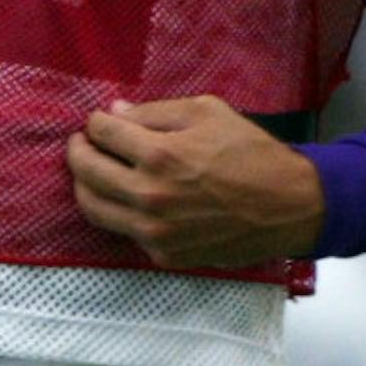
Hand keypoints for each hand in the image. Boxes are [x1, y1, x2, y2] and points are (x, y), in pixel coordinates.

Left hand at [65, 93, 323, 266]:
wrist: (287, 206)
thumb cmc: (251, 152)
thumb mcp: (208, 111)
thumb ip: (156, 111)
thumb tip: (116, 112)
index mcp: (160, 155)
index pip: (102, 134)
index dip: (95, 123)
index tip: (98, 121)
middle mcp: (149, 196)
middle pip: (86, 173)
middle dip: (77, 152)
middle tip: (81, 143)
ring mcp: (154, 231)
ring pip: (94, 209)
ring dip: (85, 185)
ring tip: (92, 171)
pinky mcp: (164, 254)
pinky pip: (124, 231)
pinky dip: (119, 211)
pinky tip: (129, 197)